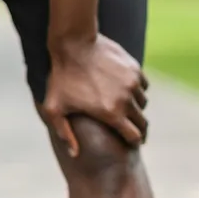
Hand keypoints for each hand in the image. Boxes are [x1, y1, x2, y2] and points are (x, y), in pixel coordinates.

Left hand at [39, 34, 147, 155]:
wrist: (74, 43)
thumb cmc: (61, 77)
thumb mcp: (55, 108)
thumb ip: (64, 133)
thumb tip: (75, 154)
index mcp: (111, 113)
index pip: (135, 136)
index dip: (134, 142)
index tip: (131, 142)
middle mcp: (126, 99)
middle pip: (142, 122)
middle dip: (139, 129)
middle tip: (133, 130)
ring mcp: (132, 82)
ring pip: (143, 103)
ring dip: (136, 108)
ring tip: (126, 109)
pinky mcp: (134, 68)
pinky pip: (143, 85)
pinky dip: (137, 90)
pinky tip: (126, 90)